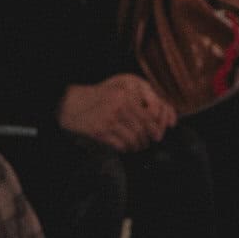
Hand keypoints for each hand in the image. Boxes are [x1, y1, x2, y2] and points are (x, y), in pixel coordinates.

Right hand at [57, 74, 176, 153]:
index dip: (158, 128)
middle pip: (145, 129)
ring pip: (135, 139)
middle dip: (148, 139)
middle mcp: (120, 103)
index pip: (152, 114)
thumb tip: (169, 121)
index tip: (158, 135)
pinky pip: (122, 146)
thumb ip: (144, 99)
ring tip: (136, 146)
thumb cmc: (100, 96)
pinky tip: (125, 147)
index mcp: (127, 91)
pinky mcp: (100, 132)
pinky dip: (126, 149)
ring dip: (137, 146)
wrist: (70, 103)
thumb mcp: (122, 88)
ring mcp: (109, 118)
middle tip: (147, 143)